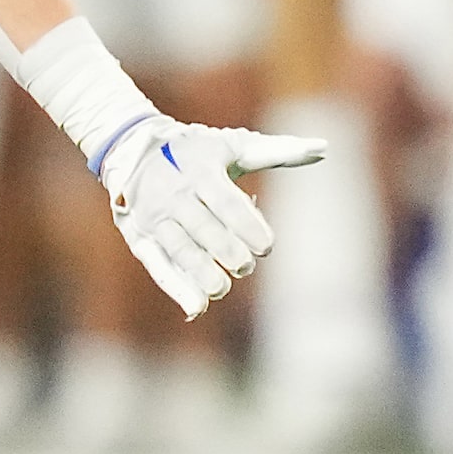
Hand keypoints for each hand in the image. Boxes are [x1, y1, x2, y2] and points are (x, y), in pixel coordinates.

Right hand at [96, 116, 316, 318]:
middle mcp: (175, 196)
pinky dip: (175, 287)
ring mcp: (155, 217)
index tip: (267, 247)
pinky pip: (156, 264)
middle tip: (245, 266)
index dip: (248, 227)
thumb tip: (323, 148)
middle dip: (228, 252)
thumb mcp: (232, 146)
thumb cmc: (195, 151)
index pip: (226, 204)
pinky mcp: (140, 236)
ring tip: (221, 289)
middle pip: (204, 230)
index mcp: (200, 171)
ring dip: (201, 273)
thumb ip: (276, 152)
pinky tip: (196, 307)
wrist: (129, 147)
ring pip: (179, 249)